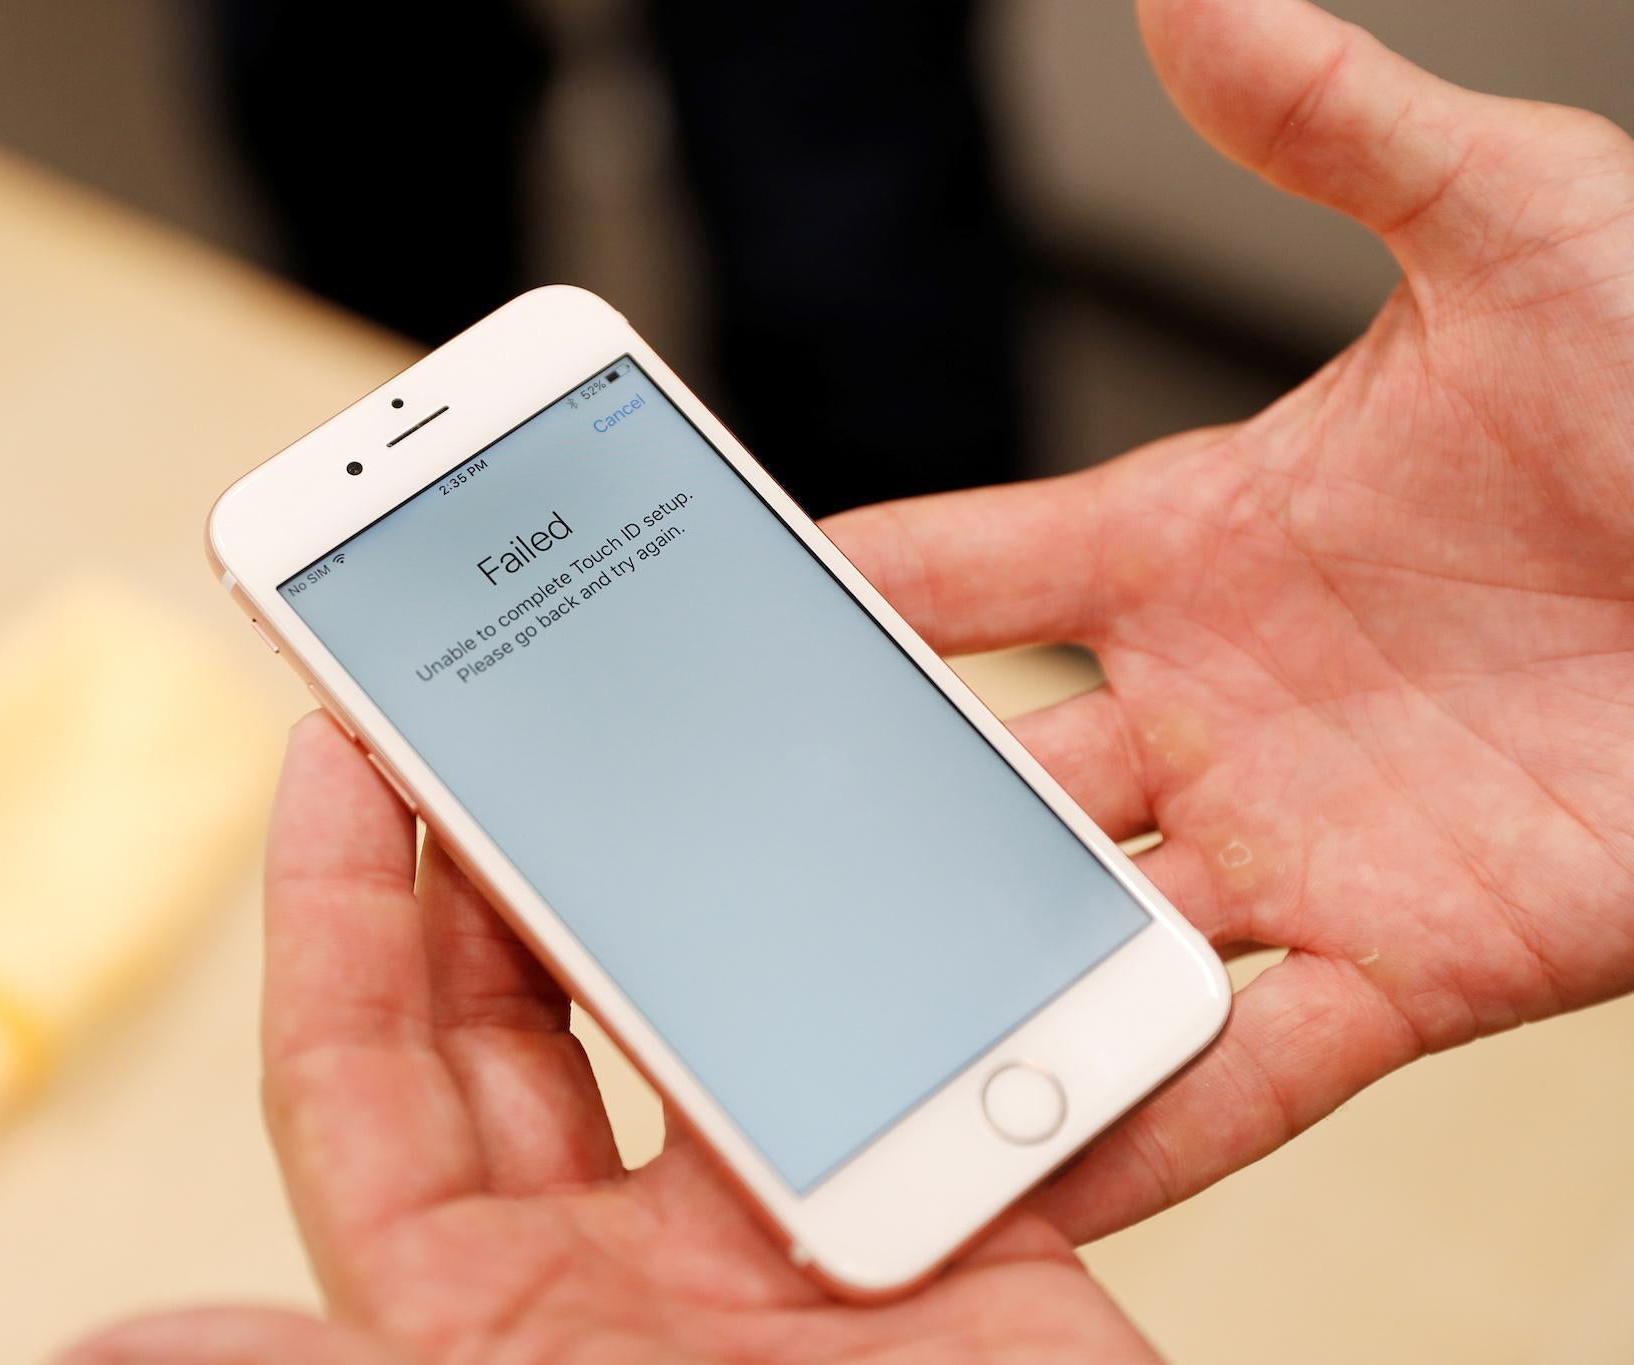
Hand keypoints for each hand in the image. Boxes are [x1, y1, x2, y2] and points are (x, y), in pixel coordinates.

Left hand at [63, 712, 1158, 1362]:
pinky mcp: (926, 1224)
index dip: (334, 905)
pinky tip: (867, 849)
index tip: (333, 744)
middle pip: (513, 1012)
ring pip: (682, 1008)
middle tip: (485, 695)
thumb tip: (95, 1353)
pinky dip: (875, 952)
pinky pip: (876, 1047)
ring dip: (670, 882)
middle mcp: (602, 1271)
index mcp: (473, 1316)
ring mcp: (760, 1246)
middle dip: (490, 852)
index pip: (357, 1069)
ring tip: (653, 739)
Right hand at [825, 0, 1633, 1241]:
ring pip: (1074, 946)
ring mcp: (1299, 843)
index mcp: (1192, 540)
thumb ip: (1336, 129)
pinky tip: (1026, 1174)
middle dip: (847, 832)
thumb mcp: (1517, 229)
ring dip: (961, 1004)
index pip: (947, 579)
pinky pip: (1245, 1068)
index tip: (676, 629)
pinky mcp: (1416, 962)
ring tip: (830, 1067)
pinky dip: (1137, 1127)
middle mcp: (1213, 705)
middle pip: (972, 785)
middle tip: (704, 883)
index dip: (815, 601)